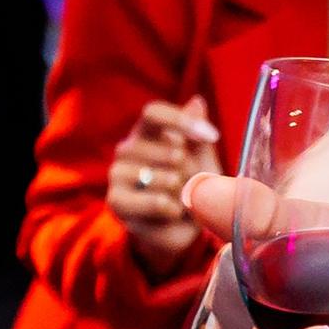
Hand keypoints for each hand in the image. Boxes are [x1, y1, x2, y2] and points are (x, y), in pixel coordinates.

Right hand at [107, 99, 224, 272]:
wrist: (176, 228)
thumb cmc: (190, 186)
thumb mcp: (201, 158)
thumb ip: (197, 133)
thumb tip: (197, 101)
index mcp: (145, 132)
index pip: (154, 113)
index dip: (182, 121)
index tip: (212, 136)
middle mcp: (126, 150)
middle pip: (169, 150)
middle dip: (194, 171)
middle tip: (195, 183)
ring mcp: (117, 176)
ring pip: (165, 178)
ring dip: (185, 192)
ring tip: (183, 198)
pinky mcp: (116, 202)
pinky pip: (157, 202)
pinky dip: (174, 209)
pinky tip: (173, 212)